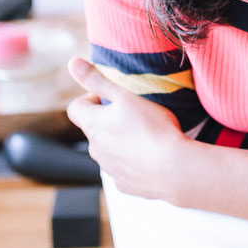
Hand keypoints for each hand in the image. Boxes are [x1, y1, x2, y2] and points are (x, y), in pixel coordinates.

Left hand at [65, 57, 186, 202]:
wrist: (176, 168)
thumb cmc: (154, 129)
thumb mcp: (126, 96)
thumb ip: (98, 80)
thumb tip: (72, 63)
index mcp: (94, 126)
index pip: (75, 108)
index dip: (90, 98)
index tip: (111, 98)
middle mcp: (96, 150)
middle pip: (94, 130)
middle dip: (108, 120)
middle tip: (135, 114)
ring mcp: (109, 169)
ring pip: (108, 150)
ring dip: (120, 141)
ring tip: (146, 135)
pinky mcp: (124, 184)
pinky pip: (123, 169)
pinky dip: (132, 162)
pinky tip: (150, 156)